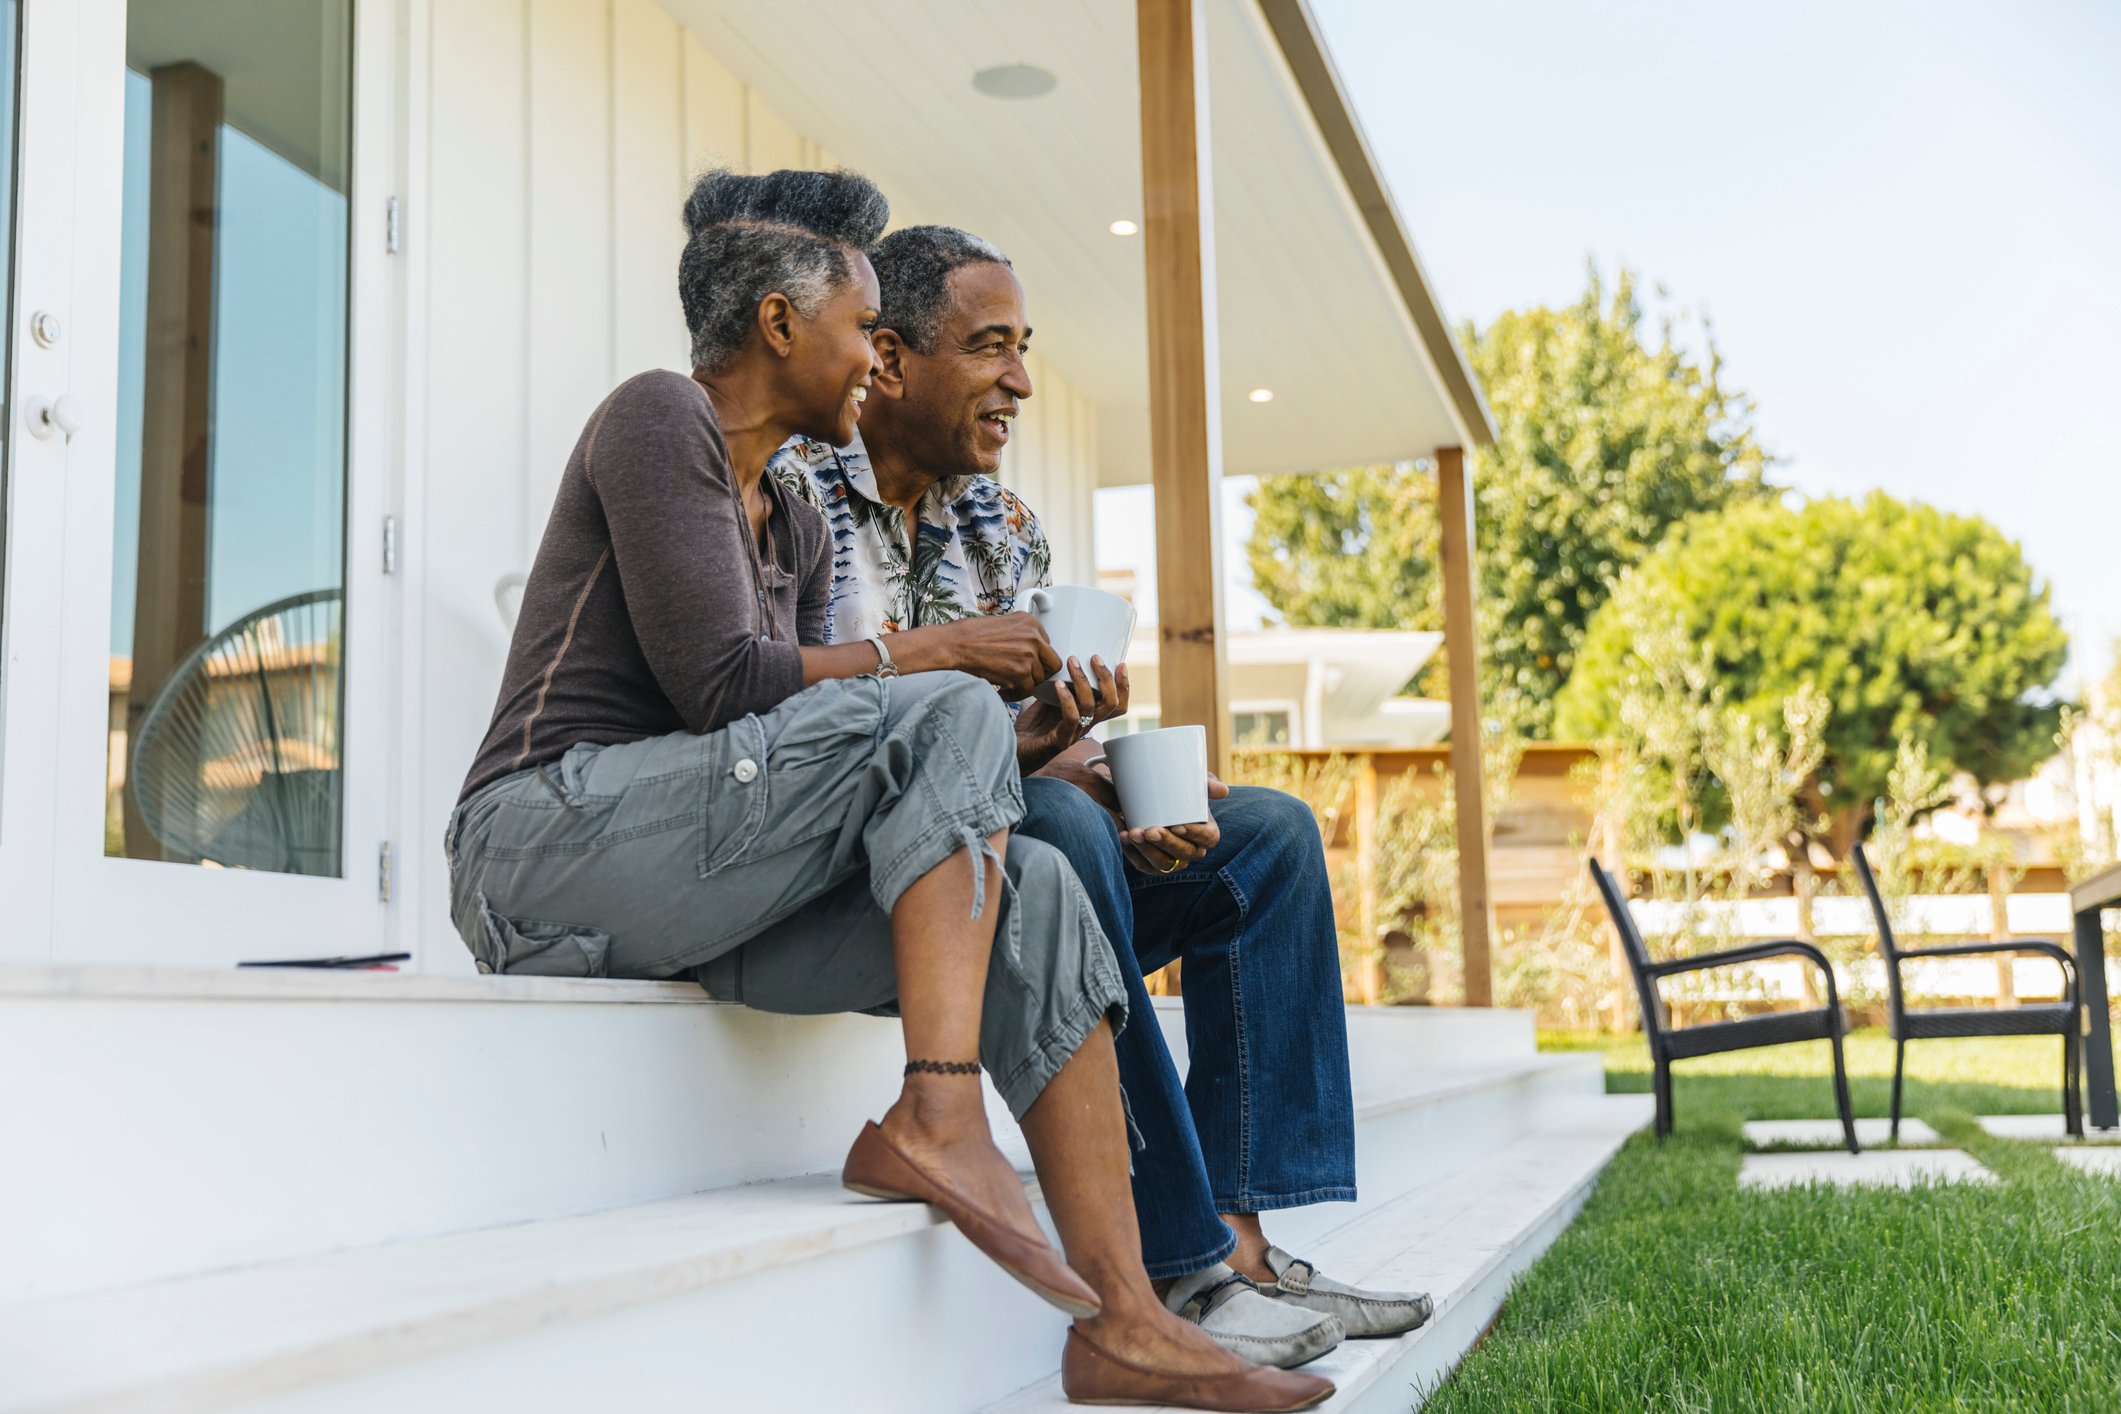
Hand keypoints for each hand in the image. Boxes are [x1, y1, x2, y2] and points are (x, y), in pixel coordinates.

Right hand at [917, 613, 1061, 698]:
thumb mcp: (1004, 625)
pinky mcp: (1021, 672)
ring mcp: (1029, 654)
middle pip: (1052, 663)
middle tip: (1024, 678)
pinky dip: (1015, 695)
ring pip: (1039, 679)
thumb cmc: (972, 636)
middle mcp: (1034, 636)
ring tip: (1009, 685)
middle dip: (1038, 672)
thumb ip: (1022, 635)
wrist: (955, 645)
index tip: (1027, 664)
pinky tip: (1003, 691)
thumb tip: (1032, 652)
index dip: (1037, 658)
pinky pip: (1027, 691)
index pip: (1048, 645)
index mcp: (1030, 622)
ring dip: (1025, 685)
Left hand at [1014, 657, 1129, 772]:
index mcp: (1088, 717)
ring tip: (1072, 662)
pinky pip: (1070, 719)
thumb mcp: (1049, 700)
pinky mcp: (1059, 741)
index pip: (1117, 705)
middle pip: (1111, 705)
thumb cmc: (1031, 727)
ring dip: (1083, 681)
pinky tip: (1057, 684)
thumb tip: (1064, 661)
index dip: (1124, 686)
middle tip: (1095, 658)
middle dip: (1107, 678)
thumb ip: (1061, 686)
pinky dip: (1066, 699)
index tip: (1121, 664)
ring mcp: (1073, 734)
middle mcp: (1085, 726)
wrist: (1014, 750)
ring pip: (1091, 707)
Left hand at [1120, 772, 1228, 875]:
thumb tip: (1223, 791)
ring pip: (1163, 863)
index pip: (1208, 838)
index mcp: (1207, 832)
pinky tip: (1123, 836)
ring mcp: (1173, 861)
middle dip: (1166, 843)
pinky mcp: (1152, 865)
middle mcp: (1192, 850)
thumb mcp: (1193, 782)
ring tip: (1132, 833)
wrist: (1149, 798)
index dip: (1195, 834)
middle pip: (1184, 854)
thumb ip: (1207, 783)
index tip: (1177, 825)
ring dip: (1147, 850)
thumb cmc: (1178, 791)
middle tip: (1150, 830)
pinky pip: (1143, 864)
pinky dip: (1132, 852)